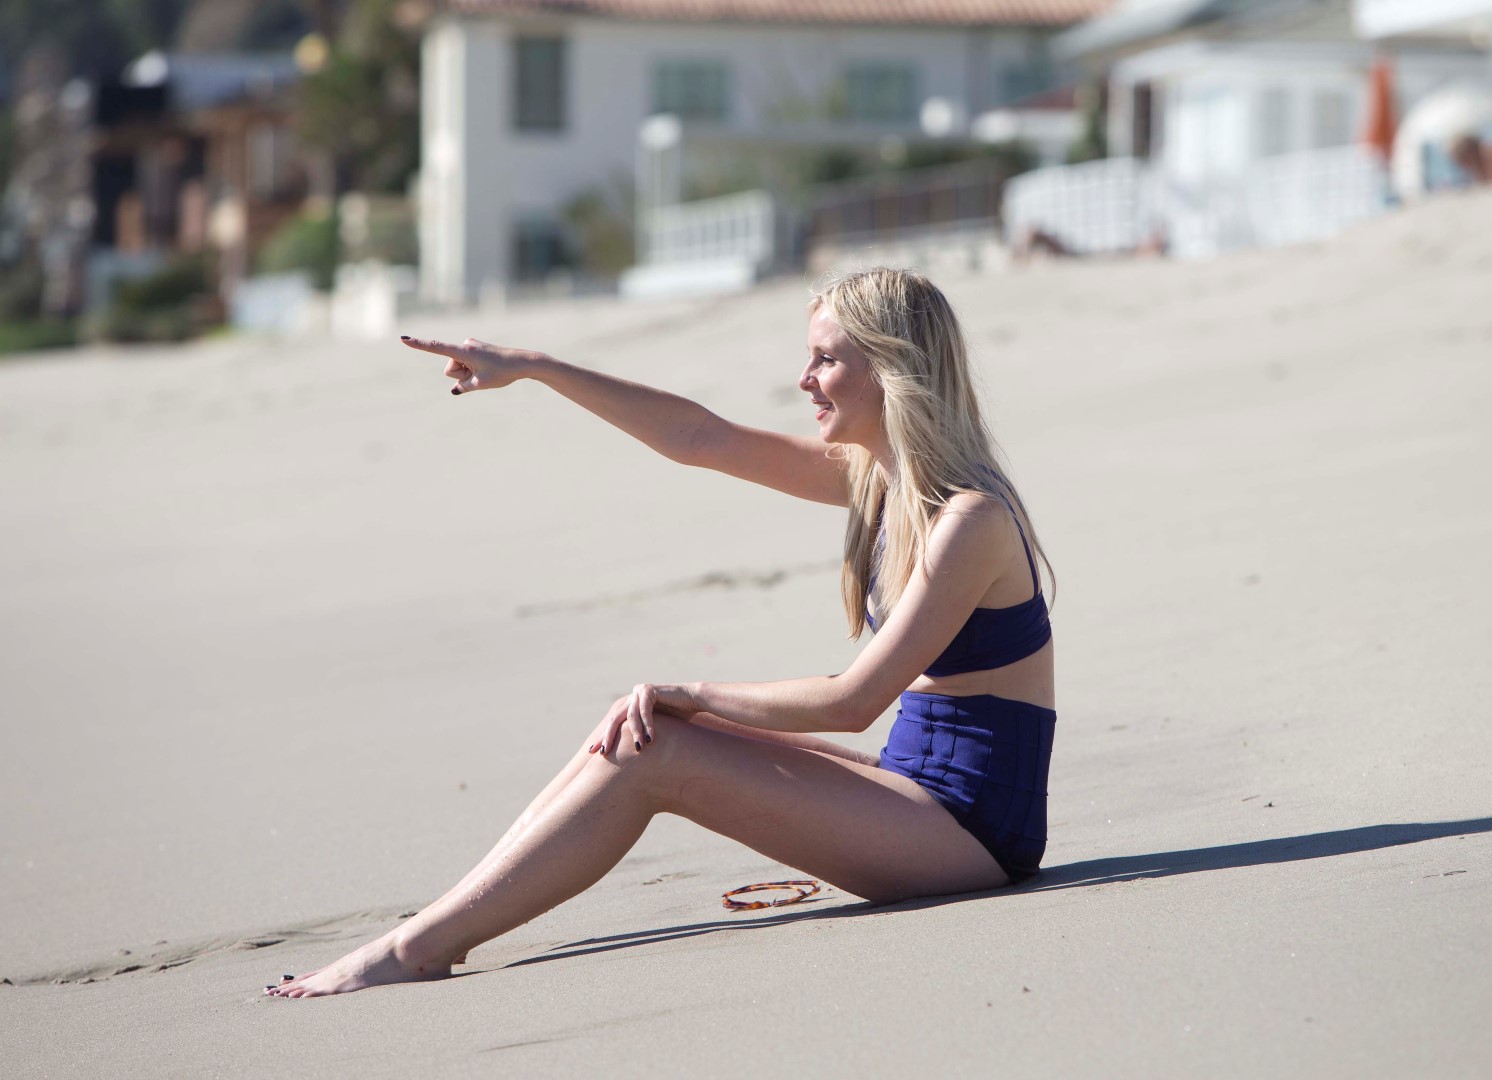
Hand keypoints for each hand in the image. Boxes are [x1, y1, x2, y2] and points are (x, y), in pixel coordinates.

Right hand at [400, 335, 546, 394]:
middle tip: (482, 376)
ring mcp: (470, 346)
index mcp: (464, 351)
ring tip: (487, 372)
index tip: (402, 339)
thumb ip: (464, 386)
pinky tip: (489, 369)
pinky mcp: (475, 349)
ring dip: (469, 374)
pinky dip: (473, 370)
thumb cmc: (503, 372)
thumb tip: (456, 388)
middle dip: (462, 376)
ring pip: (458, 367)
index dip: (418, 345)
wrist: (523, 362)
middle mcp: (464, 345)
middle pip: (451, 369)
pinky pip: (466, 364)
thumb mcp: (481, 384)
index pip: (436, 348)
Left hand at [587, 683, 695, 755]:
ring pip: (631, 716)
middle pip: (615, 719)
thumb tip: (629, 760)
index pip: (612, 724)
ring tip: (639, 749)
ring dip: (635, 734)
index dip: (603, 738)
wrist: (693, 701)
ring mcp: (638, 692)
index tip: (592, 753)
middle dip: (608, 737)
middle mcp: (630, 698)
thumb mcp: (653, 731)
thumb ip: (639, 738)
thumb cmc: (676, 719)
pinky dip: (648, 725)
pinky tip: (650, 739)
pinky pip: (645, 710)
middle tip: (603, 753)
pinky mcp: (649, 690)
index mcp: (628, 707)